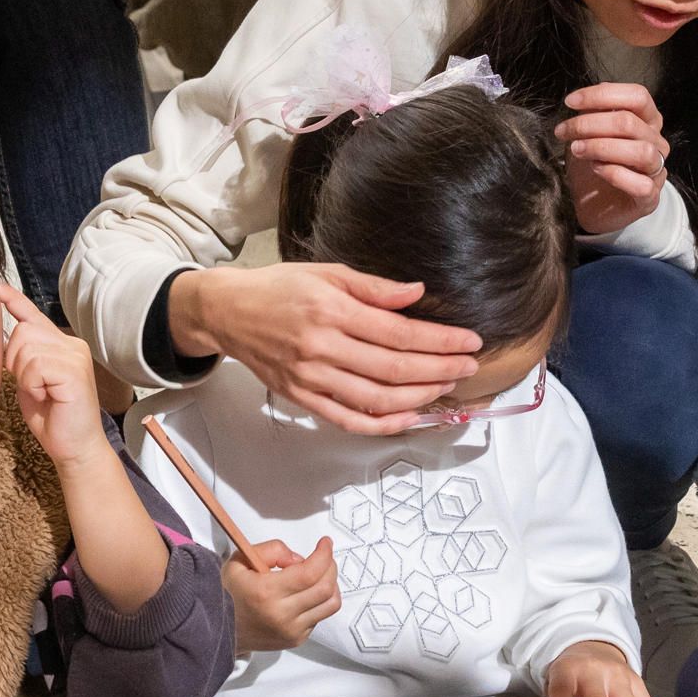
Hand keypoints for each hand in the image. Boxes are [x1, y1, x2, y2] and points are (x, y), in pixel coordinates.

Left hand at [0, 282, 109, 469]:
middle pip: (24, 330)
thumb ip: (21, 357)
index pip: (33, 315)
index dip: (13, 300)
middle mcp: (72, 344)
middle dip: (15, 358)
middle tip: (29, 384)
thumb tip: (1, 335)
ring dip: (24, 375)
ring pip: (27, 347)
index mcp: (62, 344)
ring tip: (40, 392)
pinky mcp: (74, 371)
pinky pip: (36, 366)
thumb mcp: (29, 381)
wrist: (75, 448)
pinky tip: (46, 396)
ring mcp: (75, 356)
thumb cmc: (52, 418)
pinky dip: (32, 384)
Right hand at [170, 263, 484, 434]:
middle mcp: (321, 348)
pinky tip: (409, 417)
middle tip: (469, 367)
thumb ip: (374, 288)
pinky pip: (348, 420)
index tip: (469, 341)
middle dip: (440, 370)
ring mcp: (310, 378)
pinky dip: (382, 423)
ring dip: (419, 397)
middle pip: (394, 369)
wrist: (228, 312)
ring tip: (447, 387)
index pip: (399, 333)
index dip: (440, 341)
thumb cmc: (279, 288)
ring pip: (376, 399)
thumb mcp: (327, 273)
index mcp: (331, 311)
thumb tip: (417, 293)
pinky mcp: (301, 398)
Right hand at [224, 536, 341, 652]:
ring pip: (330, 605)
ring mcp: (291, 631)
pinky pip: (320, 616)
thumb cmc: (228, 591)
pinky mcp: (295, 640)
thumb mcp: (241, 560)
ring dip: (331, 584)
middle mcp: (282, 615)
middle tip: (323, 556)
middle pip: (325, 588)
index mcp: (266, 592)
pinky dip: (319, 601)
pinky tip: (305, 594)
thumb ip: (272, 550)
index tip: (325, 542)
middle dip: (330, 566)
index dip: (324, 554)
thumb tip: (300, 560)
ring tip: (319, 574)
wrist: (217, 629)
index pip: (310, 573)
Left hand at [556, 82, 668, 236]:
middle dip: (590, 124)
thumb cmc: (594, 165)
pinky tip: (596, 169)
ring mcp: (656, 170)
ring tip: (577, 149)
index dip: (603, 95)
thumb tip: (582, 99)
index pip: (637, 96)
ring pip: (640, 151)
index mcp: (648, 121)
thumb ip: (592, 114)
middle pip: (630, 122)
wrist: (594, 205)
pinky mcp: (650, 197)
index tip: (571, 102)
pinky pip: (641, 184)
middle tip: (564, 131)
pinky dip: (614, 173)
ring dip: (602, 147)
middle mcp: (657, 143)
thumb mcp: (590, 134)